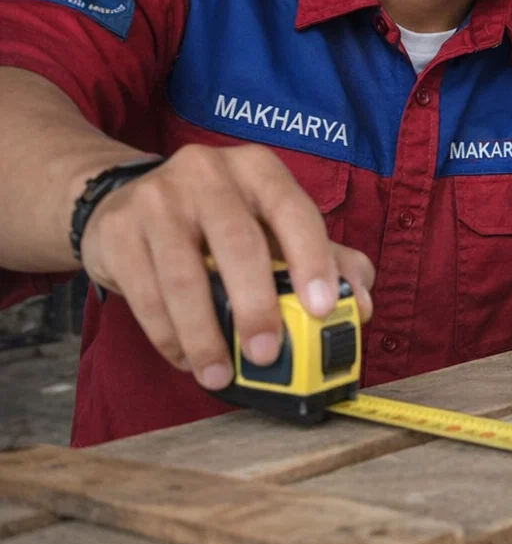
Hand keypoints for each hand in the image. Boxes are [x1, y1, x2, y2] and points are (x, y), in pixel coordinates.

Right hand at [78, 144, 374, 390]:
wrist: (127, 202)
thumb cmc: (218, 222)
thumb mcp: (273, 227)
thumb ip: (327, 260)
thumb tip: (362, 305)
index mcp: (258, 170)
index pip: (294, 211)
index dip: (312, 260)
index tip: (323, 308)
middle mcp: (208, 173)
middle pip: (239, 244)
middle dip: (256, 306)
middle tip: (268, 353)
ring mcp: (157, 198)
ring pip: (184, 276)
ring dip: (205, 335)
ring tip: (220, 373)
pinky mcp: (117, 230)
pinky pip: (145, 293)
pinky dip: (168, 335)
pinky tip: (185, 357)